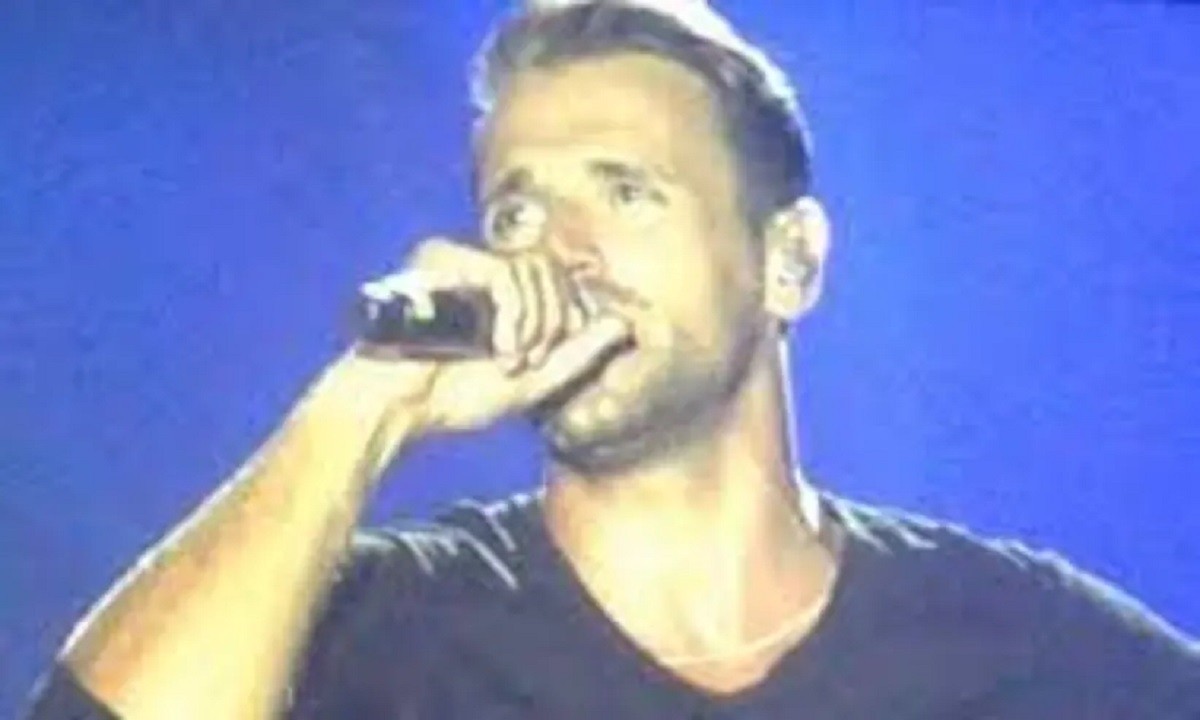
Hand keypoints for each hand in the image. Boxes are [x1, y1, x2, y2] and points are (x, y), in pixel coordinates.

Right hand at [315, 237, 631, 442]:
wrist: (396, 409)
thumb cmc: (454, 399)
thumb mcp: (533, 381)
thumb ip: (577, 355)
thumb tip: (622, 324)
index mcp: (498, 291)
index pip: (558, 277)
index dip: (571, 312)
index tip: (554, 353)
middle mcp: (479, 266)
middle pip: (553, 267)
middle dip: (556, 319)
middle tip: (533, 360)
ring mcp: (460, 257)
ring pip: (534, 267)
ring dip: (535, 322)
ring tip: (512, 360)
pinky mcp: (442, 257)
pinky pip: (505, 272)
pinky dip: (514, 315)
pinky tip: (499, 349)